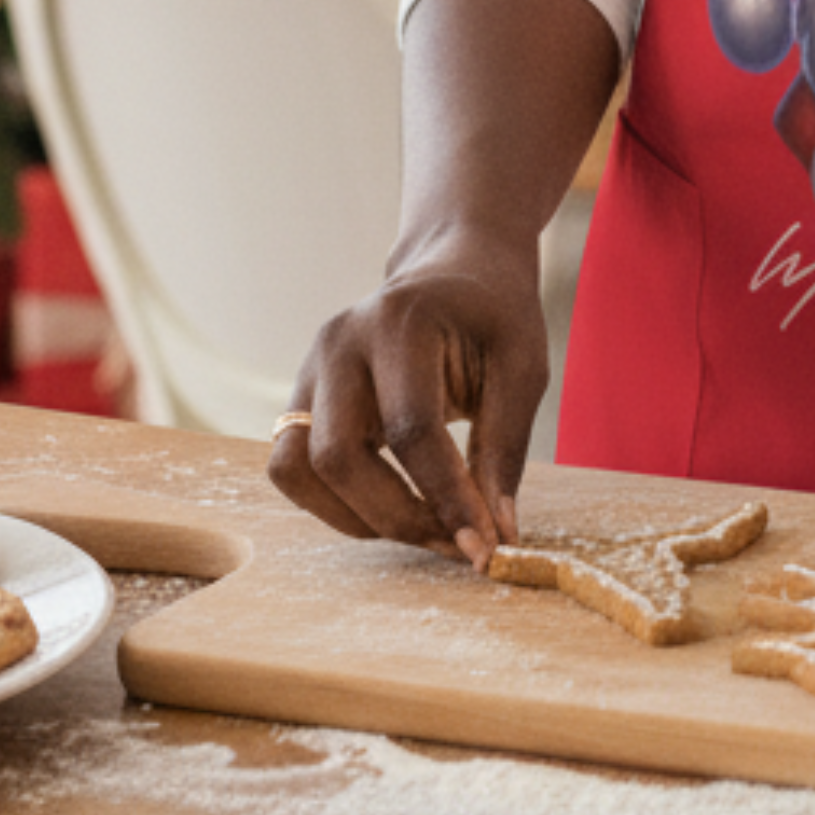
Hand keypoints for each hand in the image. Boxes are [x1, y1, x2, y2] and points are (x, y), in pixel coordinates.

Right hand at [266, 225, 549, 563]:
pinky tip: (391, 505)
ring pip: (298, 469)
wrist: (456, 266)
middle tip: (455, 544)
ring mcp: (309, 367)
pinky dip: (335, 504)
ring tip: (423, 527)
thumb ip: (504, 450)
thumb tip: (495, 537)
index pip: (411, 428)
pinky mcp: (300, 395)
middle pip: (339, 456)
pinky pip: (292, 468)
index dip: (446, 497)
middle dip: (397, 518)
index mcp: (400, 321)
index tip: (483, 548)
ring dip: (357, 519)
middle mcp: (340, 341)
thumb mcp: (522, 368)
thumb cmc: (494, 315)